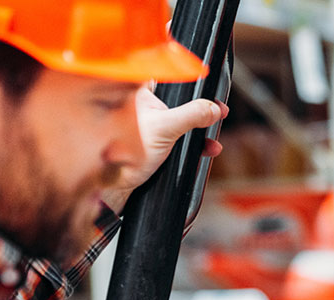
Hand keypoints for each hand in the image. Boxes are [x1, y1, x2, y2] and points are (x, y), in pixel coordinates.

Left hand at [102, 86, 229, 212]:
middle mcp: (145, 107)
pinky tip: (205, 150)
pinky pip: (179, 139)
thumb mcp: (165, 129)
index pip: (169, 78)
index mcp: (140, 93)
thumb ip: (191, 115)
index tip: (211, 93)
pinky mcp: (155, 143)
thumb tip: (214, 108)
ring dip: (200, 131)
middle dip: (201, 111)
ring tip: (212, 140)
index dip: (191, 83)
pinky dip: (194, 145)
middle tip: (218, 114)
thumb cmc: (124, 154)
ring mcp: (151, 126)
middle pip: (180, 101)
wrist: (115, 187)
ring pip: (181, 121)